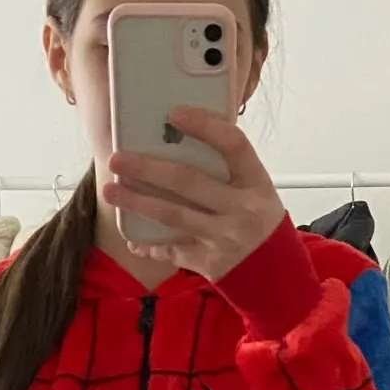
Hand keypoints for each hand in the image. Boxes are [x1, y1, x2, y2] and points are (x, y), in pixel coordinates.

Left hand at [103, 106, 284, 280]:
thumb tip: (178, 141)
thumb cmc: (259, 222)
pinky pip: (172, 250)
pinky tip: (133, 239)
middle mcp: (242, 209)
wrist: (278, 276)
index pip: (233, 145)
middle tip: (118, 159)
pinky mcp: (210, 262)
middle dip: (147, 168)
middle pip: (188, 181)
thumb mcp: (255, 190)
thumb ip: (226, 169)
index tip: (174, 114)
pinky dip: (150, 244)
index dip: (205, 126)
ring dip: (137, 202)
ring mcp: (225, 238)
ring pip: (172, 215)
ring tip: (111, 190)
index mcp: (256, 182)